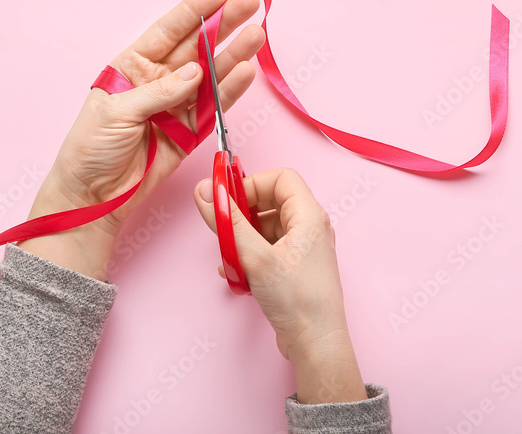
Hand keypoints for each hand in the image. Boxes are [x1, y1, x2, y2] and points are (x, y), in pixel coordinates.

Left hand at [18, 0, 265, 280]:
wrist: (93, 196)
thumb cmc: (91, 149)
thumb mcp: (116, 113)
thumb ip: (159, 92)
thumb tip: (196, 73)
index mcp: (133, 66)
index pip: (168, 31)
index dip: (194, 10)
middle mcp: (159, 79)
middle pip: (197, 47)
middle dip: (224, 24)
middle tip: (250, 3)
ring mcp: (178, 104)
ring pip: (212, 74)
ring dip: (234, 54)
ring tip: (257, 35)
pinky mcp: (191, 131)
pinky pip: (216, 107)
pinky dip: (232, 90)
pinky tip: (247, 71)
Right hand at [194, 168, 367, 403]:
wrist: (315, 343)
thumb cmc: (297, 300)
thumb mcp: (255, 256)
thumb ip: (228, 222)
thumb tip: (205, 192)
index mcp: (309, 215)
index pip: (280, 177)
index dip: (251, 184)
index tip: (228, 200)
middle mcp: (309, 227)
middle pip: (270, 201)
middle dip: (243, 215)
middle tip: (224, 230)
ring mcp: (303, 248)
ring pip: (265, 227)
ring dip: (242, 239)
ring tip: (229, 259)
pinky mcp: (294, 268)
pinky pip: (267, 249)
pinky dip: (248, 256)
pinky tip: (235, 274)